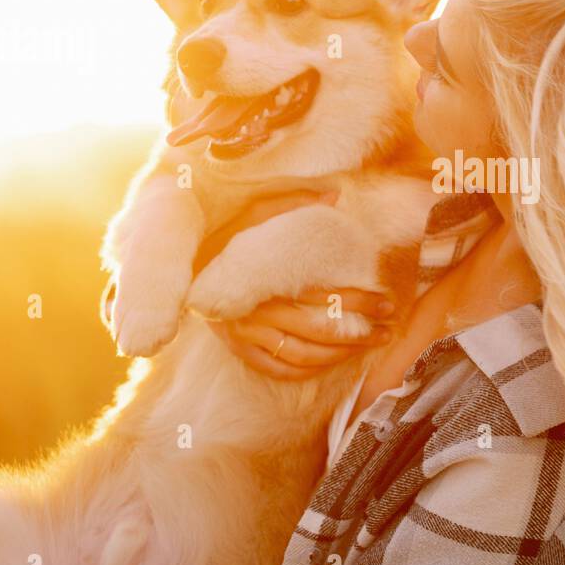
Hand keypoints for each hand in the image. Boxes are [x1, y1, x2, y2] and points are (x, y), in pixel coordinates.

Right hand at [193, 190, 394, 379]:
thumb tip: (335, 194)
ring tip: (368, 347)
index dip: (360, 302)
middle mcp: (255, 310)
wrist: (176, 264)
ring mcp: (245, 333)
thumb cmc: (221, 233)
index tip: (388, 304)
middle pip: (318, 331)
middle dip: (360, 333)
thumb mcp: (252, 208)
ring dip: (340, 355)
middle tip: (389, 331)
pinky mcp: (236, 348)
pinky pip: (275, 368)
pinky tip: (328, 364)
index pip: (323, 296)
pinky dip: (304, 370)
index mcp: (265, 278)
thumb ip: (293, 200)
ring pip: (301, 355)